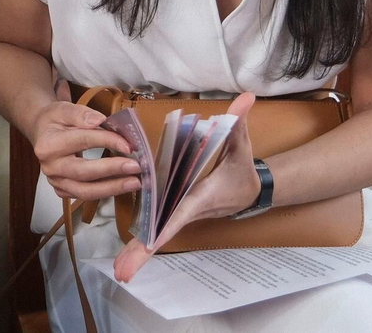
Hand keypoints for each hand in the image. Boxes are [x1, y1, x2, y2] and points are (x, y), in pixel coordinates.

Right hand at [29, 101, 141, 202]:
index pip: (83, 141)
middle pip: (84, 173)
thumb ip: (81, 114)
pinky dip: (105, 192)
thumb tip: (100, 120)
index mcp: (49, 144)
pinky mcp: (62, 191)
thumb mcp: (63, 109)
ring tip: (134, 182)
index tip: (129, 144)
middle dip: (112, 170)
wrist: (40, 132)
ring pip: (86, 192)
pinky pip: (85, 196)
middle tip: (136, 167)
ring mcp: (56, 182)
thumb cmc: (53, 120)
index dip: (107, 142)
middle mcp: (50, 167)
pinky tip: (121, 186)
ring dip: (113, 188)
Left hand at [113, 93, 259, 283]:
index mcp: (201, 195)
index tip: (152, 244)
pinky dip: (144, 245)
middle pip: (164, 231)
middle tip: (123, 273)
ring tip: (120, 272)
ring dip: (140, 253)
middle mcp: (189, 210)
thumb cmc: (241, 167)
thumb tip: (246, 97)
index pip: (181, 210)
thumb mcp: (241, 144)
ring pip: (159, 234)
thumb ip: (238, 122)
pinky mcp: (176, 215)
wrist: (251, 191)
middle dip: (144, 252)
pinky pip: (158, 229)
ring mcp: (181, 215)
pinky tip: (127, 260)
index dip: (166, 225)